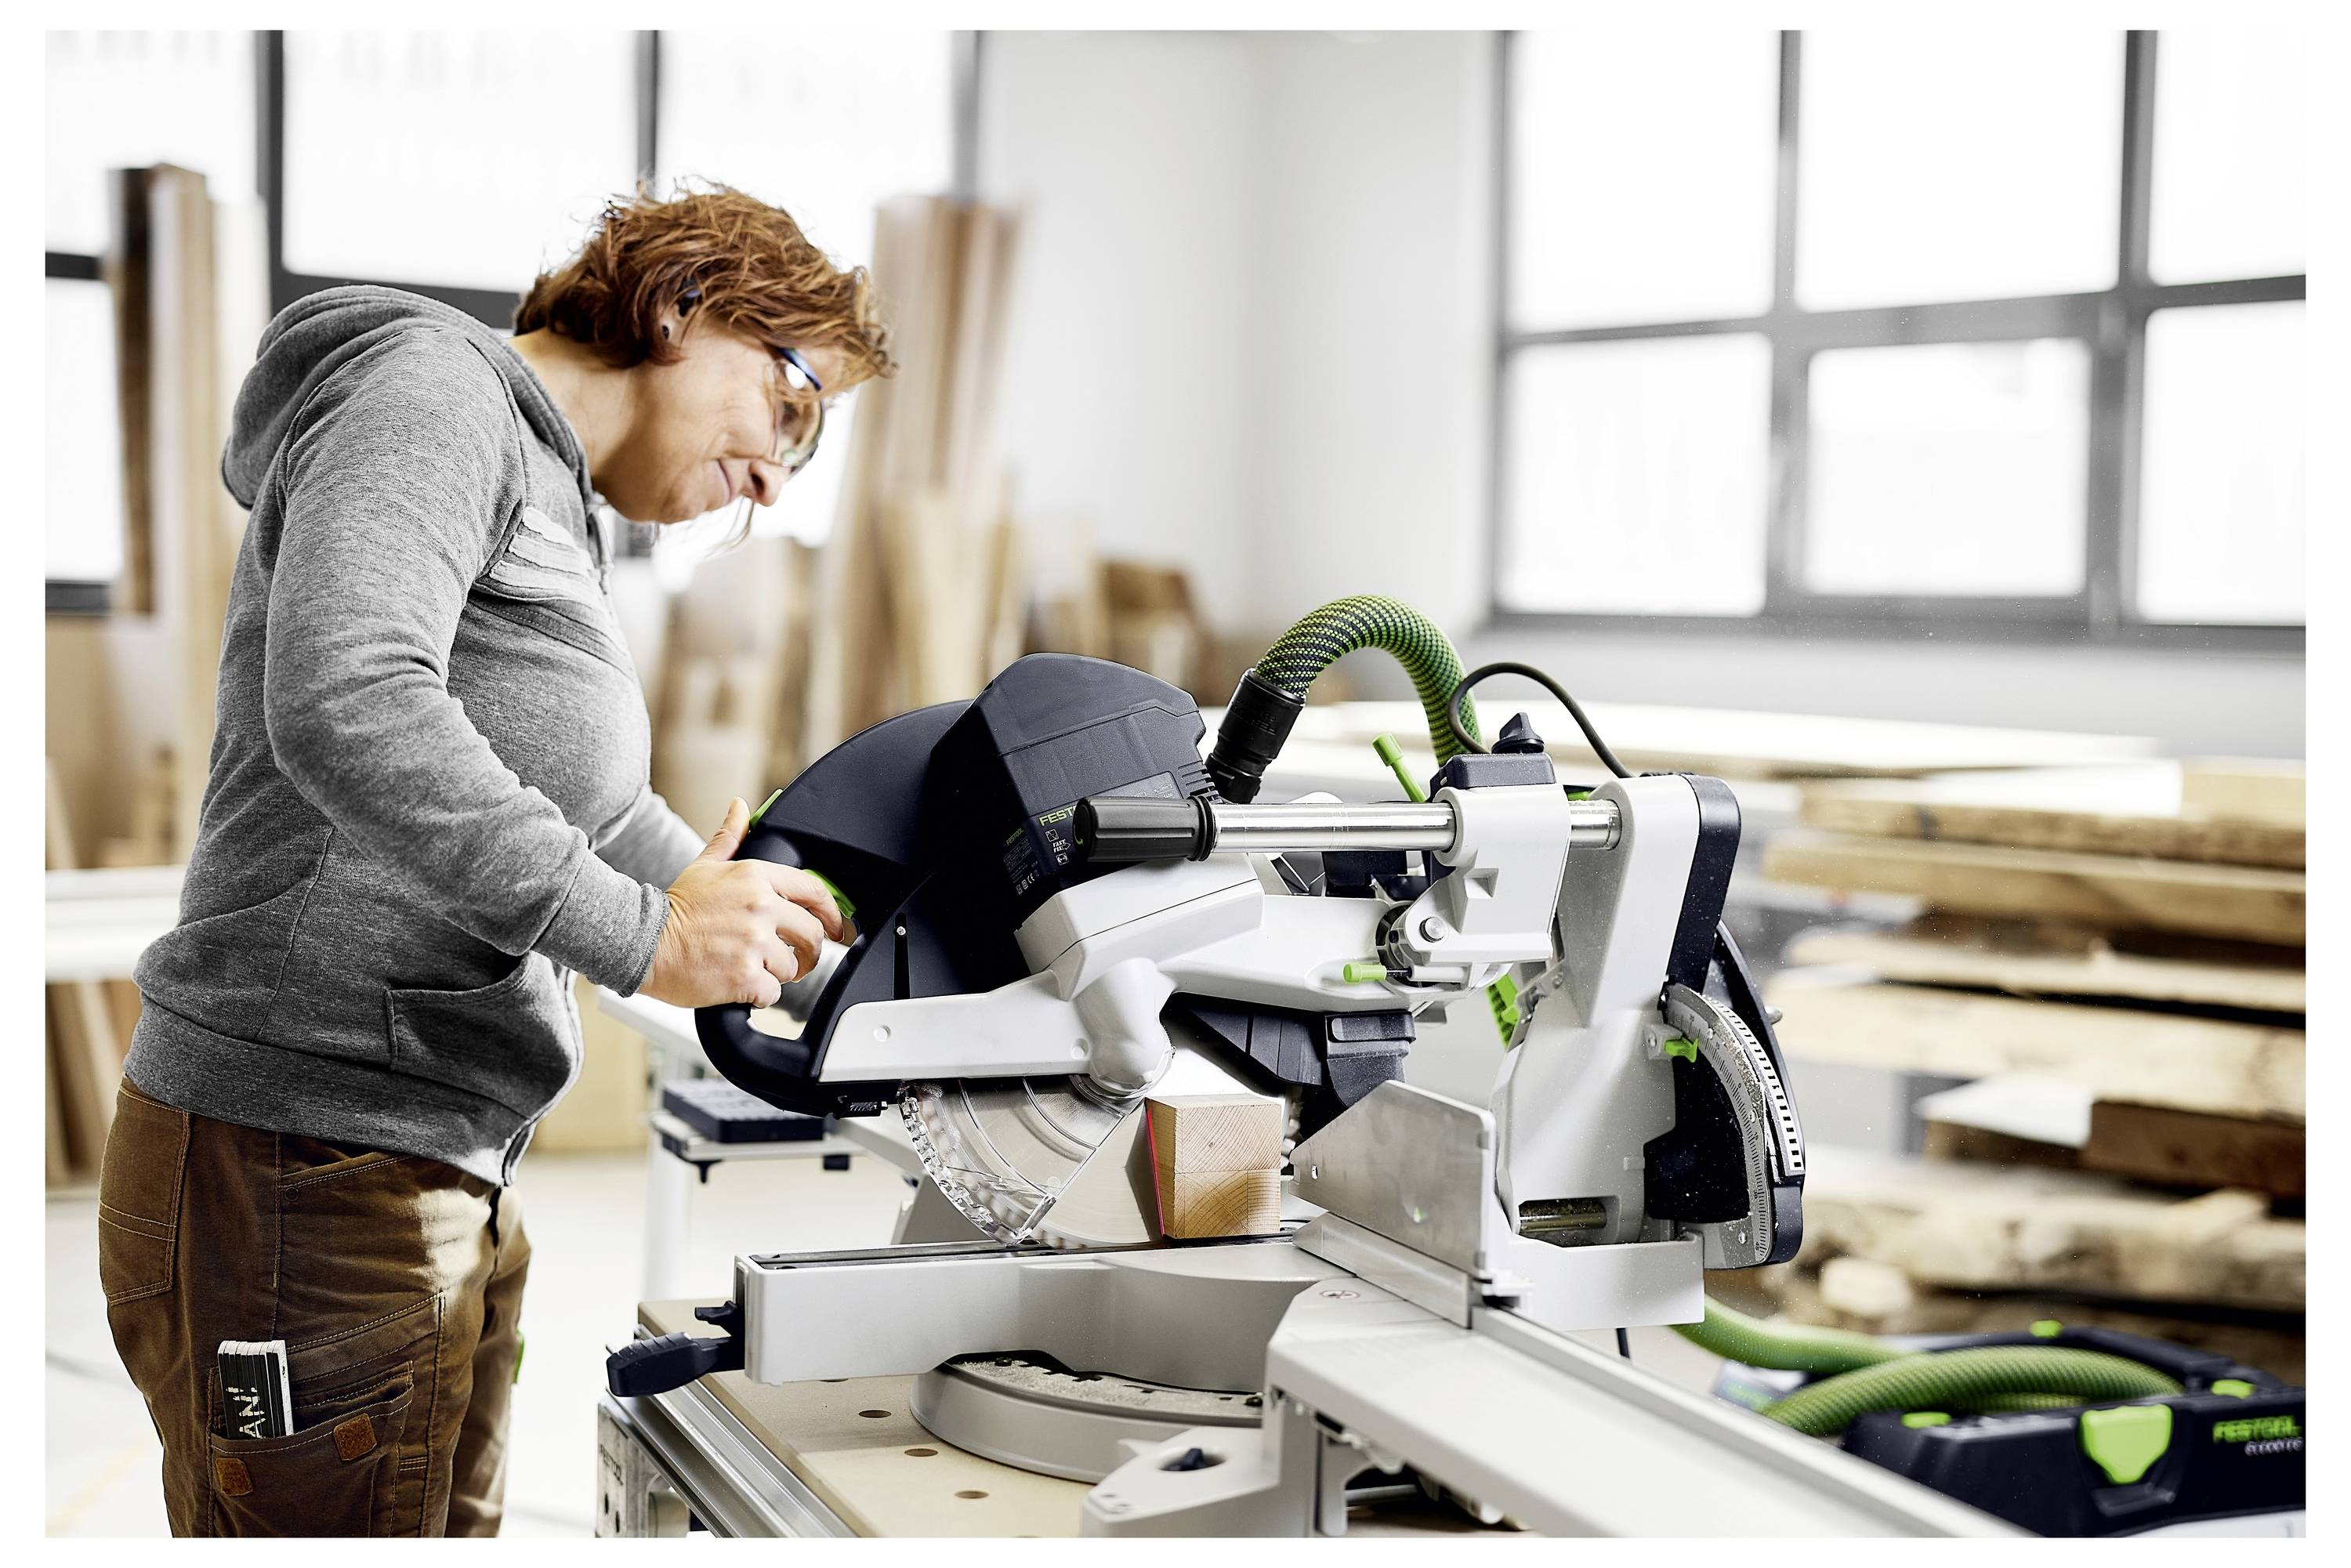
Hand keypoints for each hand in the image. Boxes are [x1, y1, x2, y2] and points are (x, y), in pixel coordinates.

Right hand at [639, 797, 845, 1007]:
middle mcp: (761, 907)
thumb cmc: (675, 908)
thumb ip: (730, 837)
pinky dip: (760, 995)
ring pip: (793, 967)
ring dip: (779, 974)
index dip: (832, 913)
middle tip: (800, 961)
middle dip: (811, 952)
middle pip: (812, 934)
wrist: (643, 944)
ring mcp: (754, 943)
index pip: (814, 892)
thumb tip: (741, 807)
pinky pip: (772, 993)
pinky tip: (742, 986)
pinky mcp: (745, 977)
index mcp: (757, 878)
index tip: (836, 928)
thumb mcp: (705, 866)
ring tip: (756, 970)